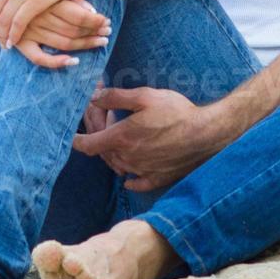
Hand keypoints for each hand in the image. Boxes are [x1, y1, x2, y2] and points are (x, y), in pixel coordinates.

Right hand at [0, 0, 110, 70]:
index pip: (78, 16)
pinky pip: (39, 58)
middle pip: (73, 30)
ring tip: (100, 42)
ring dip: (84, 45)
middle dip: (94, 33)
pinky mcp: (20, 41)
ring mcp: (28, 30)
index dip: (96, 21)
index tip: (107, 21)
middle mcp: (38, 15)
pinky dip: (56, 62)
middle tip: (107, 33)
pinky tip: (72, 62)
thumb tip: (91, 10)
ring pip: (62, 43)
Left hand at [70, 87, 226, 190]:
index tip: (72, 136)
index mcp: (121, 138)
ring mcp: (142, 171)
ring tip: (124, 140)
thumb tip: (93, 98)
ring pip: (118, 166)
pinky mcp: (157, 179)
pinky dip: (130, 178)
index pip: (88, 145)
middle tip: (108, 125)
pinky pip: (136, 182)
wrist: (207, 134)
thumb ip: (115, 97)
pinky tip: (129, 175)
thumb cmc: (177, 112)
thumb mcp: (145, 96)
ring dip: (115, 155)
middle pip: (103, 154)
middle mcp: (128, 158)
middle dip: (100, 140)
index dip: (76, 140)